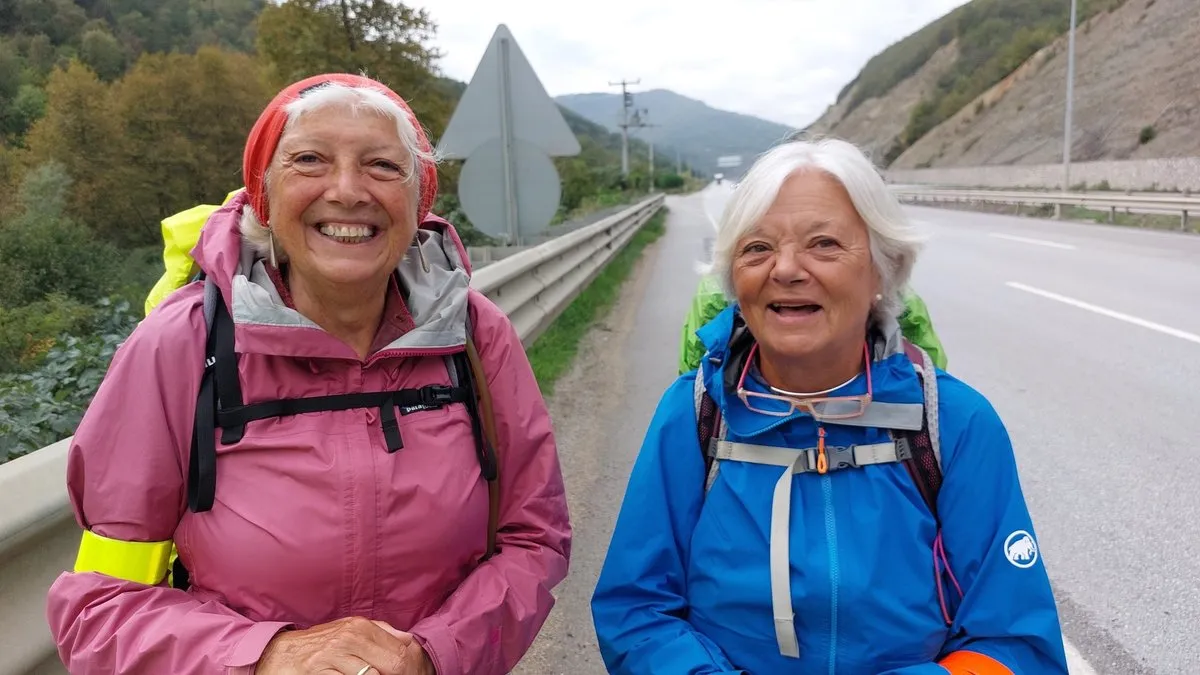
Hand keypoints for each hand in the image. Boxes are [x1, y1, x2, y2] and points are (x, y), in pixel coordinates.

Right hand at [255, 616, 424, 674]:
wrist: (279, 655)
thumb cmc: (319, 644)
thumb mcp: (349, 630)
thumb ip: (380, 631)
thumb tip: (408, 638)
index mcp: (360, 627)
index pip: (399, 652)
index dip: (408, 668)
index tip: (409, 674)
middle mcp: (348, 639)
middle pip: (391, 665)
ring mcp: (333, 657)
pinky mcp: (320, 673)